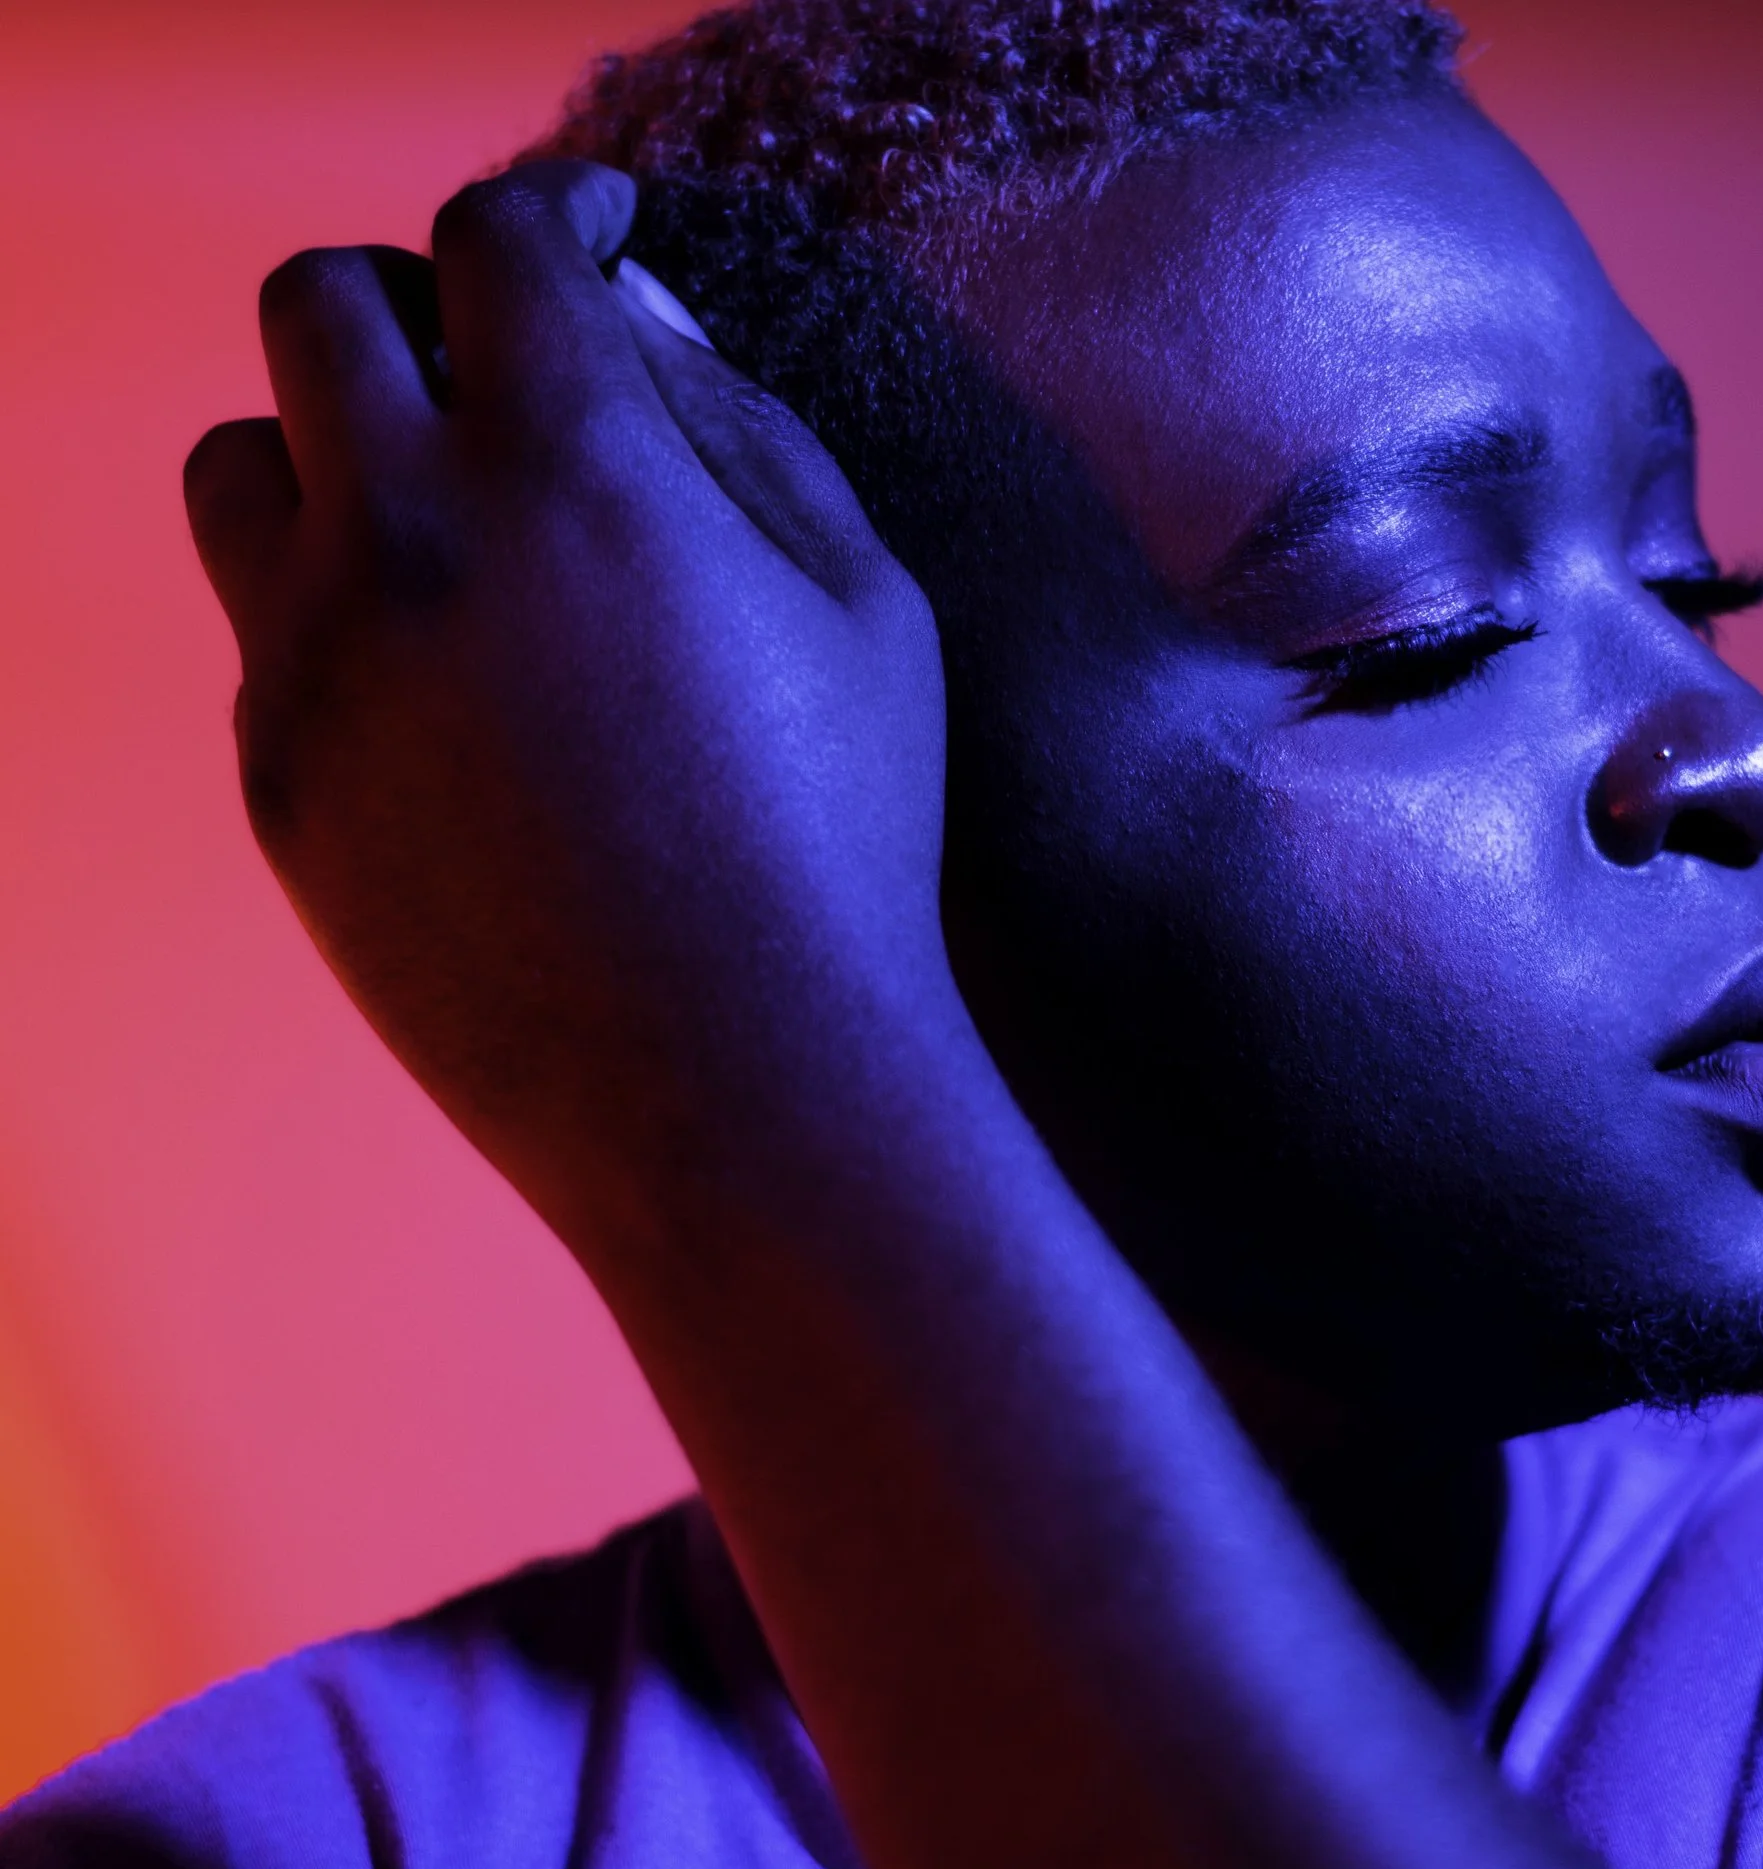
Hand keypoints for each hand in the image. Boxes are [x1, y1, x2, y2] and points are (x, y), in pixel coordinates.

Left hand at [183, 163, 953, 1254]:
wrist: (743, 1097)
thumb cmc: (845, 853)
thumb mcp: (870, 609)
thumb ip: (746, 426)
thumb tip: (624, 324)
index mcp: (583, 469)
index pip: (490, 239)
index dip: (547, 226)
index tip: (582, 253)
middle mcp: (415, 541)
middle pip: (314, 307)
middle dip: (408, 313)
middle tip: (493, 382)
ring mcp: (322, 669)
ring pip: (240, 465)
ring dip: (328, 459)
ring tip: (437, 537)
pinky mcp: (282, 786)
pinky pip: (264, 643)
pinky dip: (340, 628)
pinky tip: (454, 705)